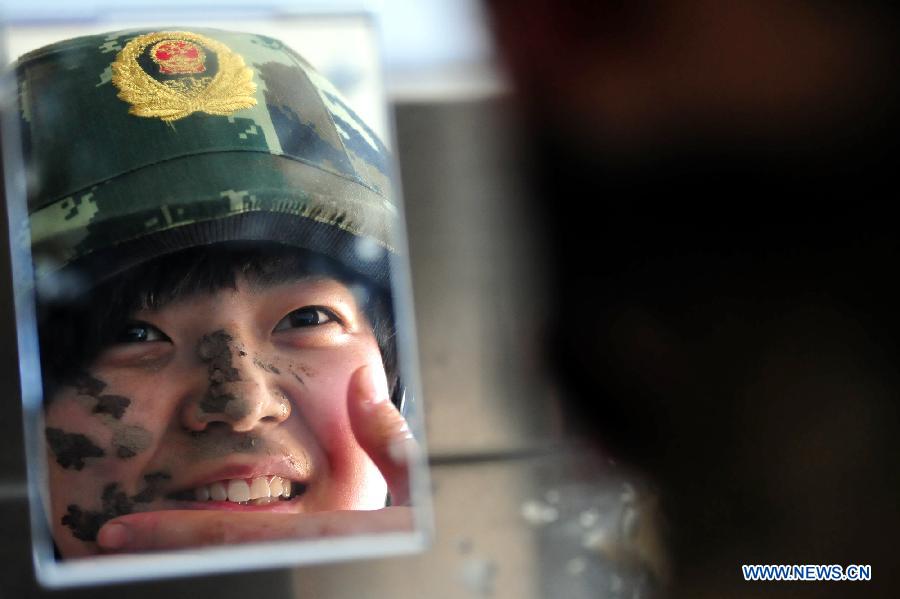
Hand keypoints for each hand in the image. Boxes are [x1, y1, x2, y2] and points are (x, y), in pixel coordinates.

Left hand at [96, 366, 415, 552]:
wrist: (435, 578)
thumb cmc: (425, 537)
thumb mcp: (419, 484)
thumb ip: (390, 436)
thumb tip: (362, 385)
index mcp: (325, 538)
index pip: (233, 537)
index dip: (171, 535)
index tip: (123, 531)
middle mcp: (304, 562)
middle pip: (218, 560)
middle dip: (159, 555)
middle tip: (110, 546)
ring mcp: (302, 574)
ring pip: (228, 570)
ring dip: (180, 560)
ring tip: (136, 550)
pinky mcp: (303, 577)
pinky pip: (249, 568)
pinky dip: (213, 561)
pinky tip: (188, 554)